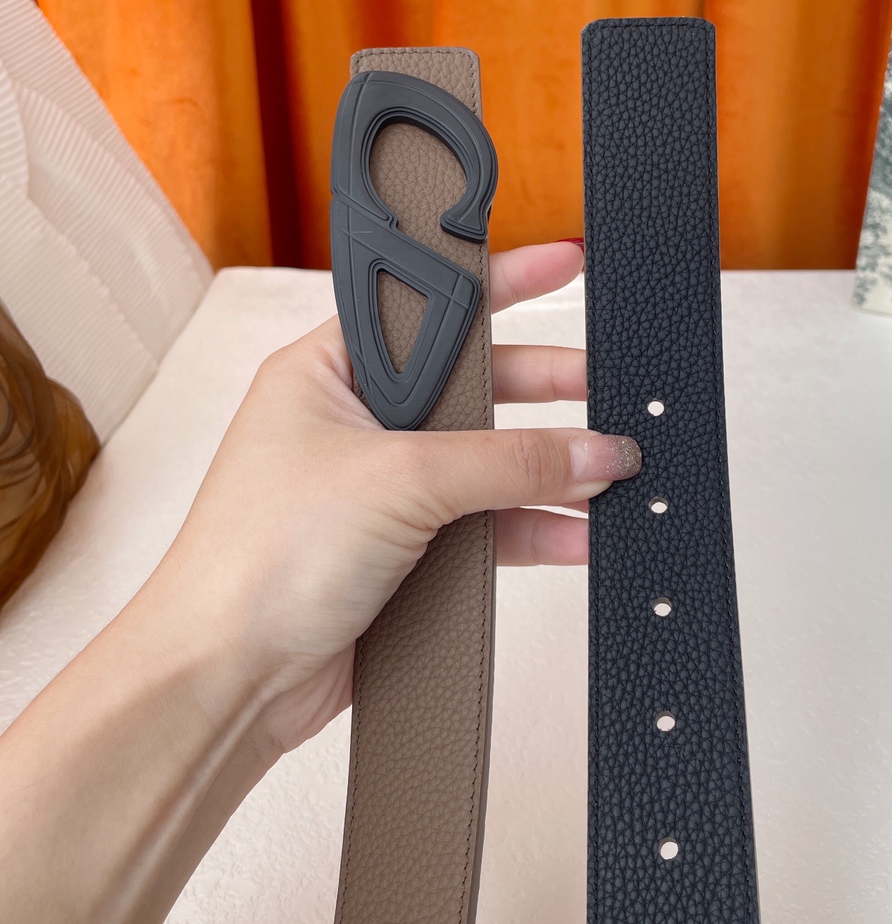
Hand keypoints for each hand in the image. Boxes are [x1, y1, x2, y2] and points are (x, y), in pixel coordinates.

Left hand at [155, 241, 639, 761]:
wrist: (228, 680)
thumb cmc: (259, 560)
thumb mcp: (399, 479)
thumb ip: (506, 461)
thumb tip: (590, 450)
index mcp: (330, 371)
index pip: (430, 308)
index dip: (500, 284)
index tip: (561, 266)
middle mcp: (356, 423)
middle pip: (471, 385)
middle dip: (544, 385)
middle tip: (603, 384)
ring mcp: (380, 489)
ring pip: (485, 461)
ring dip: (546, 468)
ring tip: (609, 471)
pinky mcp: (401, 551)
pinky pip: (483, 524)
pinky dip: (531, 527)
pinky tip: (576, 532)